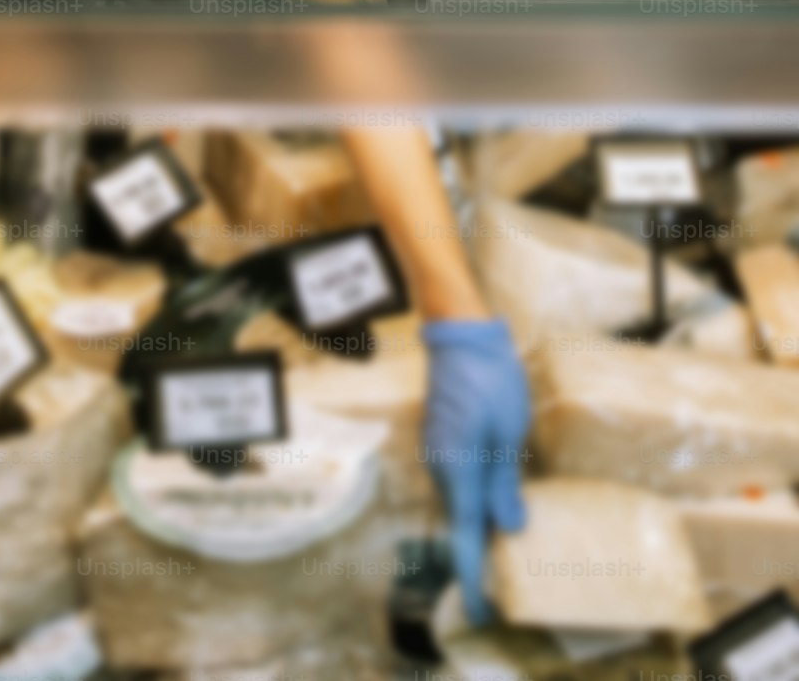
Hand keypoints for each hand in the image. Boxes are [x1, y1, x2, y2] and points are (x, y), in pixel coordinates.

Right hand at [421, 318, 530, 625]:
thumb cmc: (490, 378)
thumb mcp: (508, 431)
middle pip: (460, 523)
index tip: (483, 613)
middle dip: (479, 555)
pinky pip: (458, 480)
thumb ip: (505, 482)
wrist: (460, 334)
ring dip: (478, 524)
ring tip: (504, 546)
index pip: (465, 537)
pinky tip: (495, 500)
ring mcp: (437, 451)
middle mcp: (440, 467)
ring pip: (460, 500)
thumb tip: (508, 529)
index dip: (474, 579)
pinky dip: (474, 498)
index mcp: (458, 470)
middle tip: (504, 585)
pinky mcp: (441, 438)